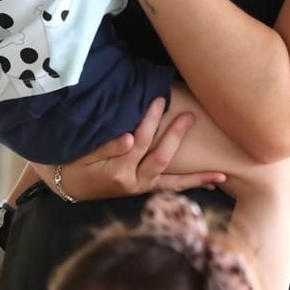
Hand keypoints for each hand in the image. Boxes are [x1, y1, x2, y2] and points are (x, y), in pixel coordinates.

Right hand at [31, 98, 226, 200]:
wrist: (68, 186)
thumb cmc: (74, 165)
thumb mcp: (82, 155)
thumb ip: (105, 147)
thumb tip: (129, 138)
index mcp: (118, 172)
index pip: (139, 142)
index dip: (150, 121)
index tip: (159, 100)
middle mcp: (133, 184)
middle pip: (160, 158)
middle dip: (176, 136)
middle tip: (190, 116)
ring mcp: (141, 188)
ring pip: (173, 182)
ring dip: (197, 177)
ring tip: (221, 173)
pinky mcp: (145, 190)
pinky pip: (171, 189)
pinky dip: (191, 185)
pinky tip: (211, 184)